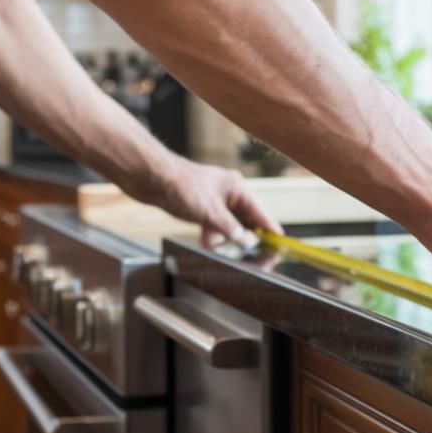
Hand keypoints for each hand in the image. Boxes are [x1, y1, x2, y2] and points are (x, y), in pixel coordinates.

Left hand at [139, 157, 279, 246]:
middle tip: (259, 255)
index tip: (280, 243)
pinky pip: (213, 222)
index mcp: (237, 188)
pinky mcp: (199, 204)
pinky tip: (209, 245)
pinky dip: (212, 234)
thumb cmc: (181, 186)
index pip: (260, 213)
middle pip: (246, 218)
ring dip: (229, 238)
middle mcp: (228, 192)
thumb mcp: (211, 213)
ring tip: (234, 255)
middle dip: (250, 237)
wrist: (151, 177)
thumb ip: (230, 229)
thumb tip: (245, 241)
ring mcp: (213, 198)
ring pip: (228, 222)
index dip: (270, 229)